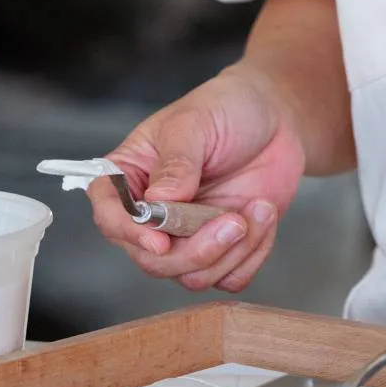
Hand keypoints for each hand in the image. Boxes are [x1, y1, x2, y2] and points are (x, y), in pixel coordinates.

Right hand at [89, 62, 306, 293]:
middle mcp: (153, 214)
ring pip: (192, 276)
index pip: (109, 214)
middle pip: (152, 259)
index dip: (129, 233)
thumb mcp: (195, 124)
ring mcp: (187, 235)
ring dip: (231, 251)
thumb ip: (176, 163)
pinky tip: (265, 215)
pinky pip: (229, 278)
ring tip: (260, 208)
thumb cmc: (226, 108)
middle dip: (195, 251)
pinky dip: (252, 255)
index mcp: (131, 176)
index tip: (160, 240)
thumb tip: (159, 201)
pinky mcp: (222, 248)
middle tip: (234, 222)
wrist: (275, 118)